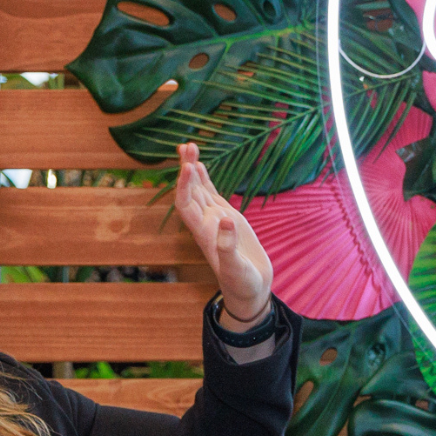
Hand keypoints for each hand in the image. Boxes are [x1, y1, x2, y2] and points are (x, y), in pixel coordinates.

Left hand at [175, 144, 272, 329]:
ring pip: (198, 189)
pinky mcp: (227, 218)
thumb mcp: (237, 269)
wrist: (250, 290)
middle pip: (189, 191)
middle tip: (187, 145)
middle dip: (187, 169)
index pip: (186, 204)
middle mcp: (205, 223)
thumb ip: (228, 247)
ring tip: (189, 146)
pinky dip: (204, 179)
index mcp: (204, 233)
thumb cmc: (242, 283)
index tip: (189, 167)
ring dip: (193, 169)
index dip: (185, 185)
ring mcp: (215, 219)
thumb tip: (226, 221)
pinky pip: (211, 195)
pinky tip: (200, 165)